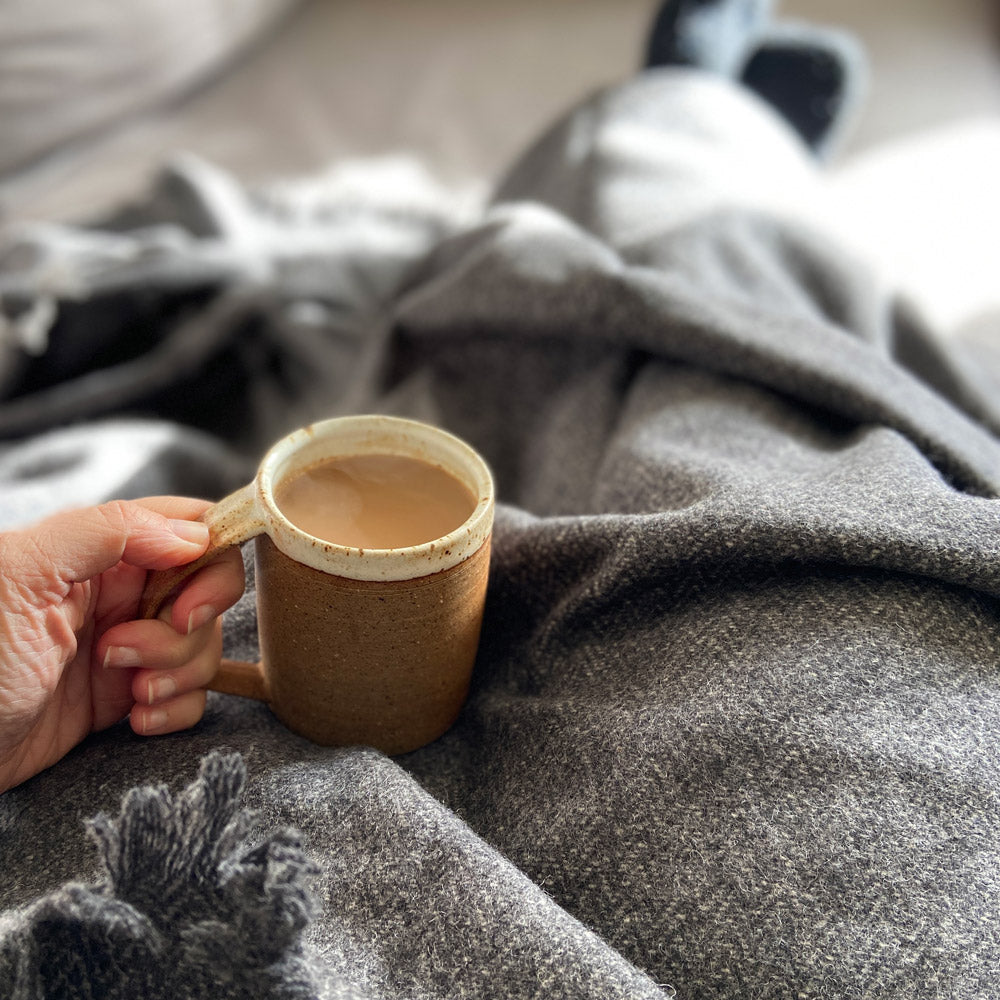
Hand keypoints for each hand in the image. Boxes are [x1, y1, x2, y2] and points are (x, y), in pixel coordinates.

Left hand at [0, 497, 243, 792]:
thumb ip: (107, 531)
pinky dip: (175, 709)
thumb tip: (194, 533)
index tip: (190, 608)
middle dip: (186, 632)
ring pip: (201, 646)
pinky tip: (135, 720)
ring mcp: (125, 645)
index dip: (211, 565)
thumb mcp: (20, 574)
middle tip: (129, 655)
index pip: (191, 528)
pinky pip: (186, 694)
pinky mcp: (123, 696)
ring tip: (131, 694)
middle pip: (205, 594)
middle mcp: (117, 593)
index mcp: (97, 551)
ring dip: (180, 674)